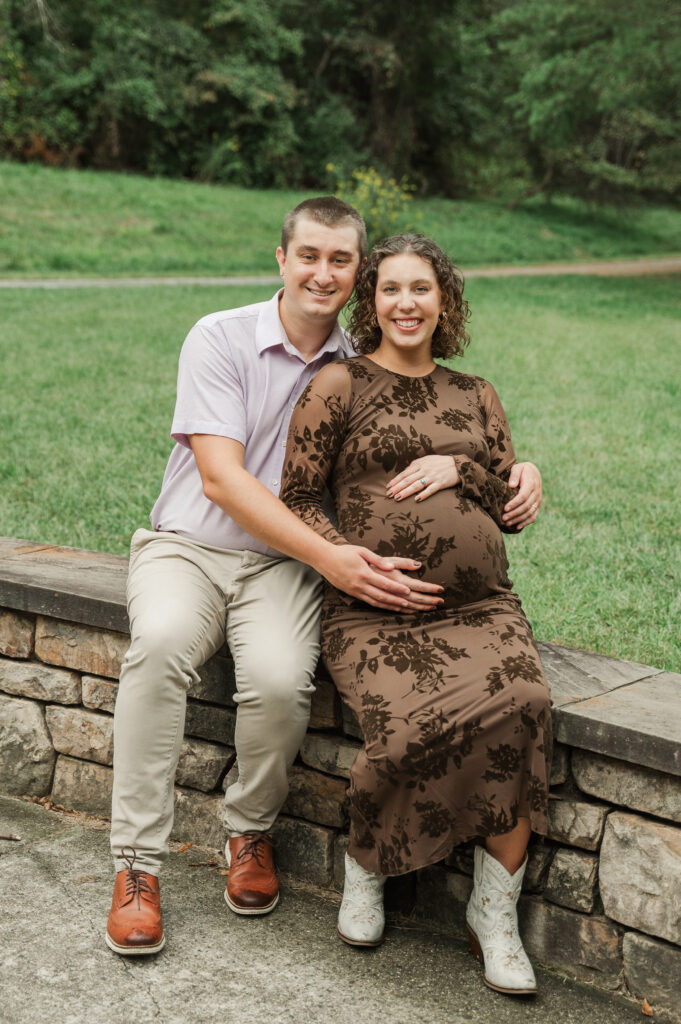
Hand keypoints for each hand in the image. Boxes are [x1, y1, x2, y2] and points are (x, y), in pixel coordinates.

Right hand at [317, 545, 442, 611]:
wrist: (324, 559)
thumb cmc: (344, 552)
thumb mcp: (362, 551)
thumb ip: (378, 560)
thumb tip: (391, 566)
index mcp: (363, 573)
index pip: (383, 583)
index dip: (396, 588)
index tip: (408, 591)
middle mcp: (359, 585)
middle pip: (381, 595)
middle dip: (396, 600)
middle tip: (409, 603)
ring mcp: (355, 591)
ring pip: (375, 601)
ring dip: (389, 605)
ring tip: (402, 608)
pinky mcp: (352, 593)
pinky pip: (368, 602)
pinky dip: (379, 605)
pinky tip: (387, 606)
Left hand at [386, 455, 458, 502]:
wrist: (458, 465)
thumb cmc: (440, 462)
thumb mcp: (427, 459)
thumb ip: (415, 464)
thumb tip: (405, 470)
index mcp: (420, 464)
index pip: (405, 473)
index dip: (396, 480)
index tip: (388, 487)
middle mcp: (425, 470)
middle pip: (408, 480)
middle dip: (397, 488)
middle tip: (389, 495)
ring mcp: (433, 477)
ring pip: (417, 485)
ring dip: (406, 492)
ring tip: (398, 498)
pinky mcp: (440, 483)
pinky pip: (431, 490)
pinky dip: (423, 494)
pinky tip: (416, 500)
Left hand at [503, 462, 541, 527]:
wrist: (533, 472)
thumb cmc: (522, 470)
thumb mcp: (518, 468)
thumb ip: (514, 475)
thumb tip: (511, 485)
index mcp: (531, 484)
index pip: (523, 496)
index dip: (514, 503)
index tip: (505, 508)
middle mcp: (536, 494)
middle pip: (526, 507)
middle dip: (514, 513)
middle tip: (503, 518)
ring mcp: (538, 501)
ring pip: (529, 513)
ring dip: (518, 519)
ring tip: (507, 523)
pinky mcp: (537, 505)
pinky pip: (534, 516)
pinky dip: (526, 522)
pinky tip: (517, 526)